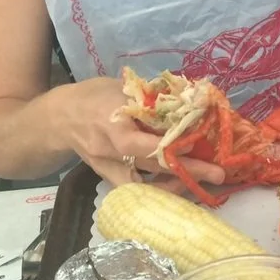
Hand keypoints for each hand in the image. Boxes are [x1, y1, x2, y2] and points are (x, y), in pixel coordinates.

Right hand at [58, 78, 224, 188]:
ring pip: (141, 184)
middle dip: (186, 170)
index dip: (168, 146)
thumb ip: (152, 98)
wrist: (59, 116)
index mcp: (111, 121)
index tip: (196, 143)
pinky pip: (133, 190)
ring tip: (202, 187)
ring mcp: (105, 166)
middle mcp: (108, 149)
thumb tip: (190, 101)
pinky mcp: (105, 176)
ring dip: (174, 186)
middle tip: (219, 174)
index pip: (139, 141)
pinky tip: (179, 187)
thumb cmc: (96, 95)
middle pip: (149, 164)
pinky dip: (156, 191)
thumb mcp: (122, 88)